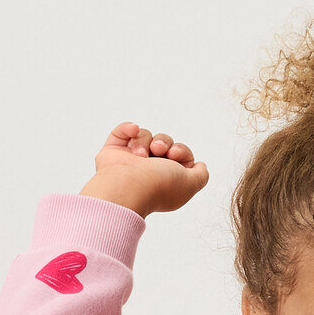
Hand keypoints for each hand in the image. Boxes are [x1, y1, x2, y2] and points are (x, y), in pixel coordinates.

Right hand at [81, 123, 209, 216]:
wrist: (128, 185)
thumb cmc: (159, 186)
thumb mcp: (191, 183)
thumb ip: (200, 176)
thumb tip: (200, 166)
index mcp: (166, 178)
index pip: (180, 154)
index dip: (181, 150)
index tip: (175, 154)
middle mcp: (148, 170)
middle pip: (164, 141)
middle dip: (164, 142)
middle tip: (159, 150)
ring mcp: (129, 161)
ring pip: (144, 135)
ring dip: (145, 141)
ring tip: (140, 155)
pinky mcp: (113, 153)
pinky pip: (122, 132)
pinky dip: (127, 128)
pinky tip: (133, 131)